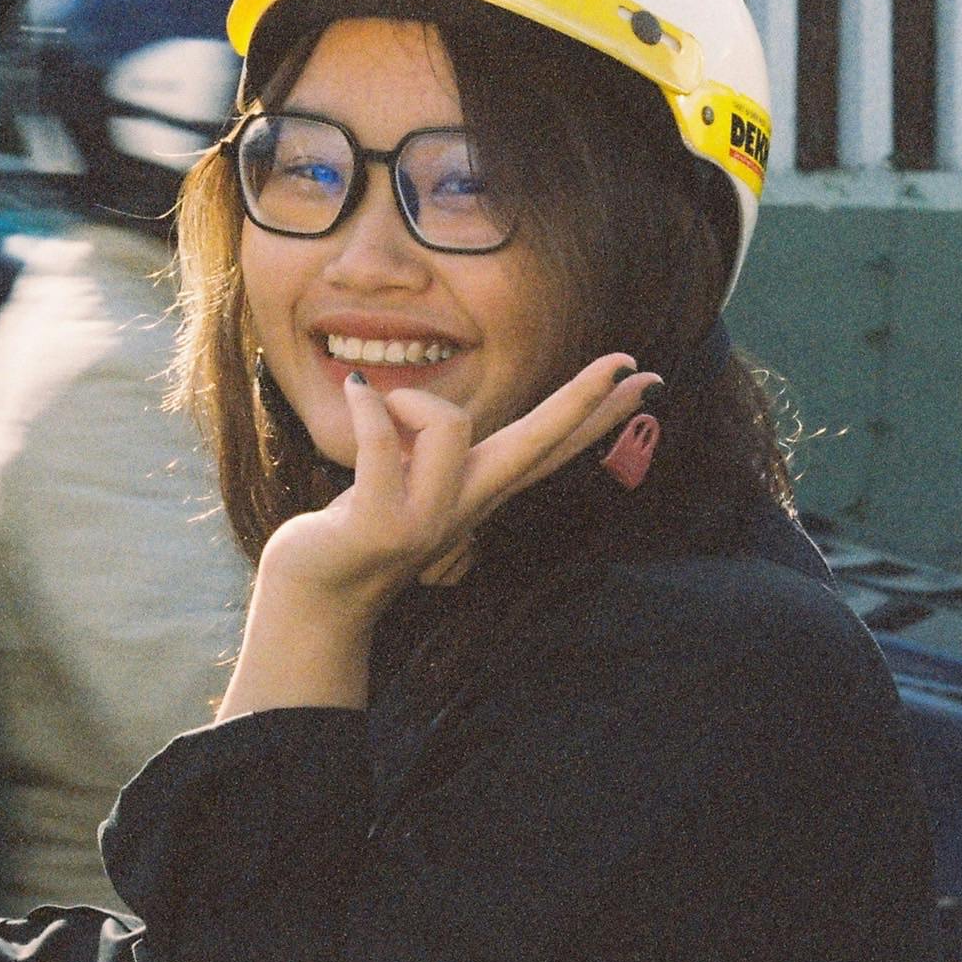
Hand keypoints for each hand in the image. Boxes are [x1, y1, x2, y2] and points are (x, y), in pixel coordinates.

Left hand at [259, 352, 658, 613]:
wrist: (314, 600)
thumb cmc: (358, 525)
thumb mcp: (408, 480)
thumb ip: (428, 447)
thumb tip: (434, 404)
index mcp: (481, 489)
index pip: (553, 443)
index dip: (600, 411)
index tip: (646, 379)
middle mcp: (469, 505)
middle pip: (540, 443)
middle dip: (585, 399)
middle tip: (628, 362)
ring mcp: (431, 520)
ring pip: (449, 425)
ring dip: (407, 401)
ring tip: (378, 414)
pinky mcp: (383, 526)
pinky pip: (381, 442)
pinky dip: (367, 409)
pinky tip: (357, 395)